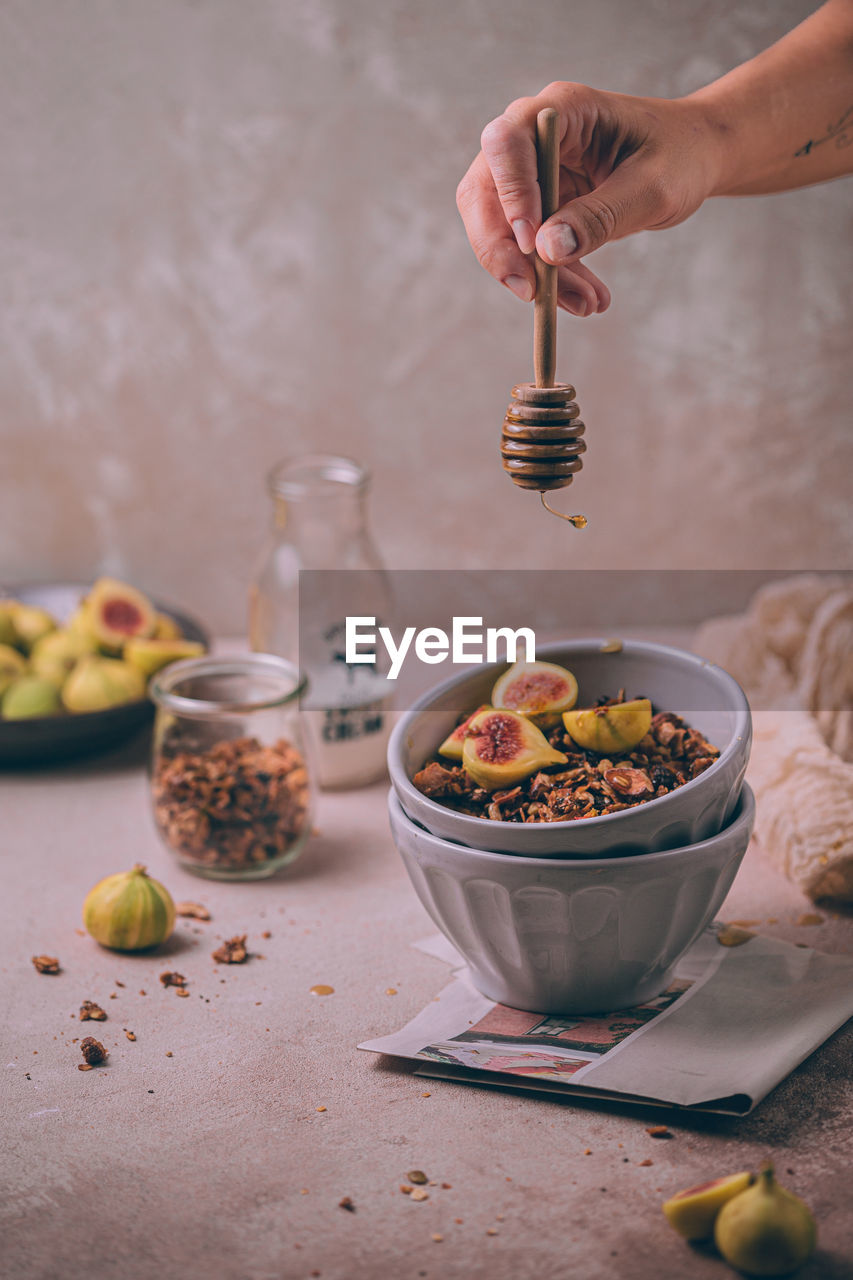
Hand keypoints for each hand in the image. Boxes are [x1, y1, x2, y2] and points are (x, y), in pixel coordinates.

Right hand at [456, 83, 723, 314]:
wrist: (695, 159)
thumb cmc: (681, 156)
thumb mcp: (652, 189)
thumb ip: (600, 217)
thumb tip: (546, 250)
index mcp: (564, 110)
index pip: (507, 143)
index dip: (509, 193)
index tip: (530, 241)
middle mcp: (535, 137)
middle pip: (485, 193)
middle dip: (504, 251)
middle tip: (534, 294)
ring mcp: (532, 173)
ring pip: (502, 231)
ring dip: (534, 275)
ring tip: (586, 304)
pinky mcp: (540, 206)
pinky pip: (527, 250)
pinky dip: (552, 280)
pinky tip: (586, 300)